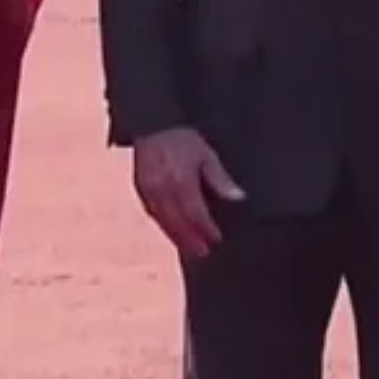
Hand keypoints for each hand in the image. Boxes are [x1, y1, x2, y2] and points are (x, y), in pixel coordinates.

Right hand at [132, 127, 244, 259]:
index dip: (206, 228)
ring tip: (189, 248)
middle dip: (191, 240)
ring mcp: (149, 190)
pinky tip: (172, 231)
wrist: (153, 126)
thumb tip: (238, 198)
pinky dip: (163, 225)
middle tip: (203, 252)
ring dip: (176, 237)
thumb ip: (220, 179)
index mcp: (182, 179)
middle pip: (177, 222)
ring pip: (163, 220)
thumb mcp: (206, 154)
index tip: (216, 238)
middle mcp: (163, 188)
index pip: (195, 212)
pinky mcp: (140, 189)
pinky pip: (152, 213)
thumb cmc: (183, 140)